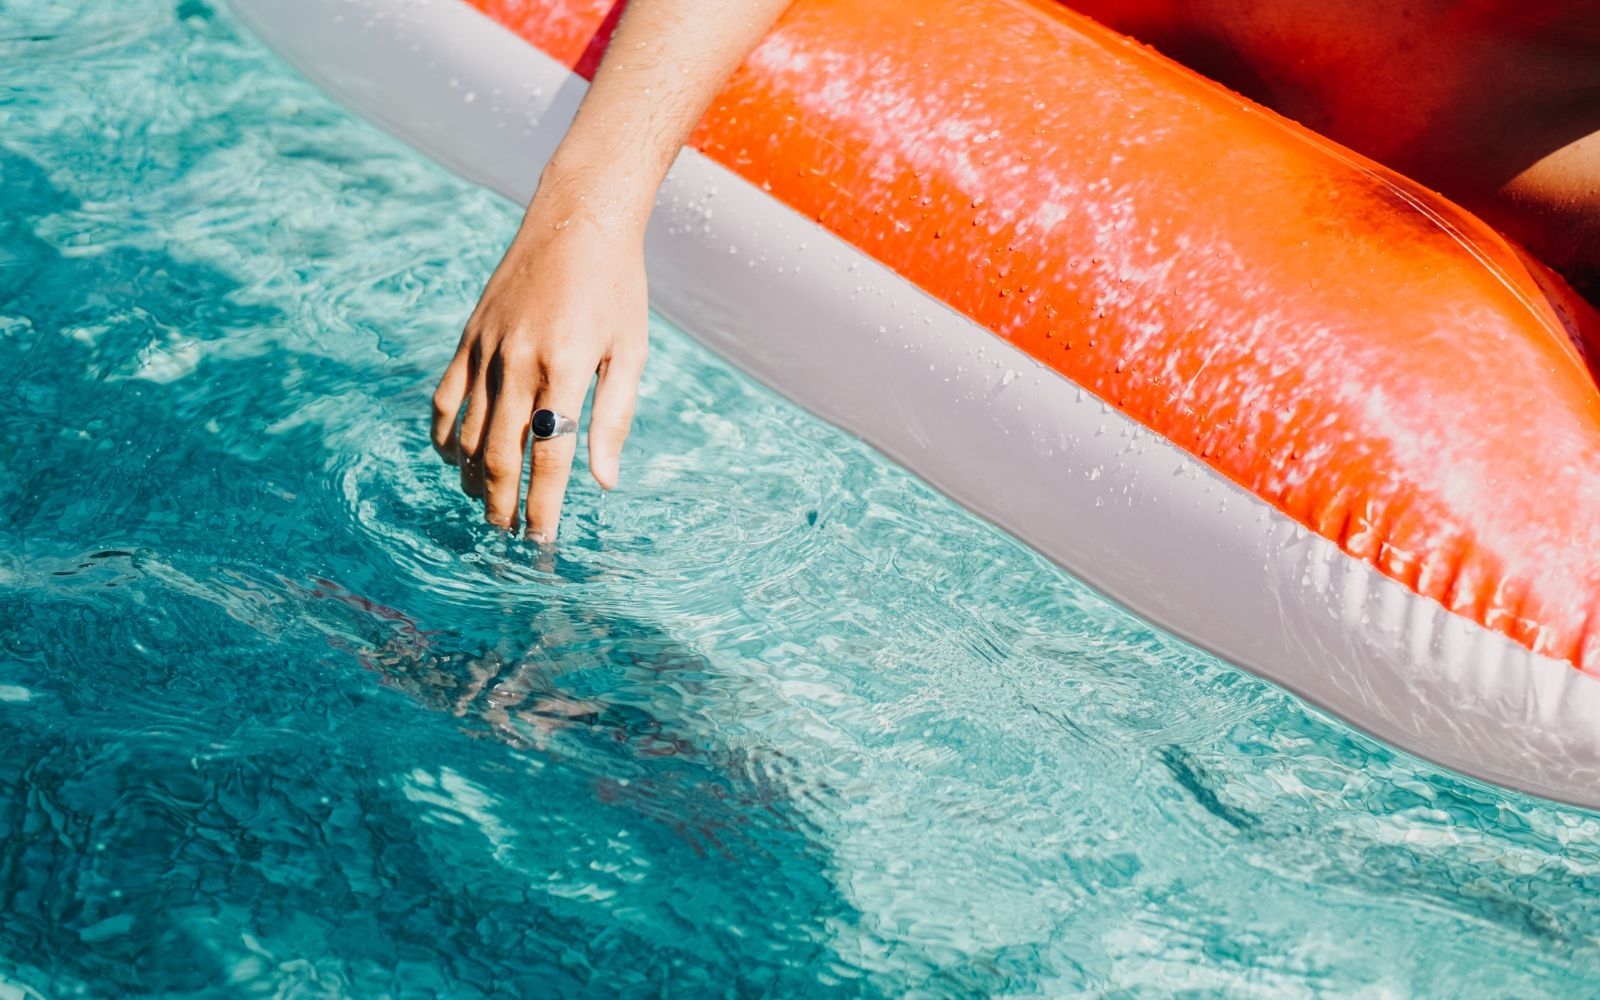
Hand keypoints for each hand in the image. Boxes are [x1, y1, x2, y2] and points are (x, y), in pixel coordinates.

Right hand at [431, 193, 647, 540]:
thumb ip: (615, 418)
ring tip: (487, 506)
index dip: (543, 506)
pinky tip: (455, 459)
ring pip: (466, 432)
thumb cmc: (617, 289)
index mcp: (567, 367)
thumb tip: (603, 482)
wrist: (577, 219)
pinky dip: (444, 435)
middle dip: (502, 503)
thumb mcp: (632, 352)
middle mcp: (519, 360)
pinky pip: (445, 397)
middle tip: (508, 536)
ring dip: (473, 478)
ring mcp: (487, 347)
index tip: (540, 542)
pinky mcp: (469, 336)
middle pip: (499, 453)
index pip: (549, 455)